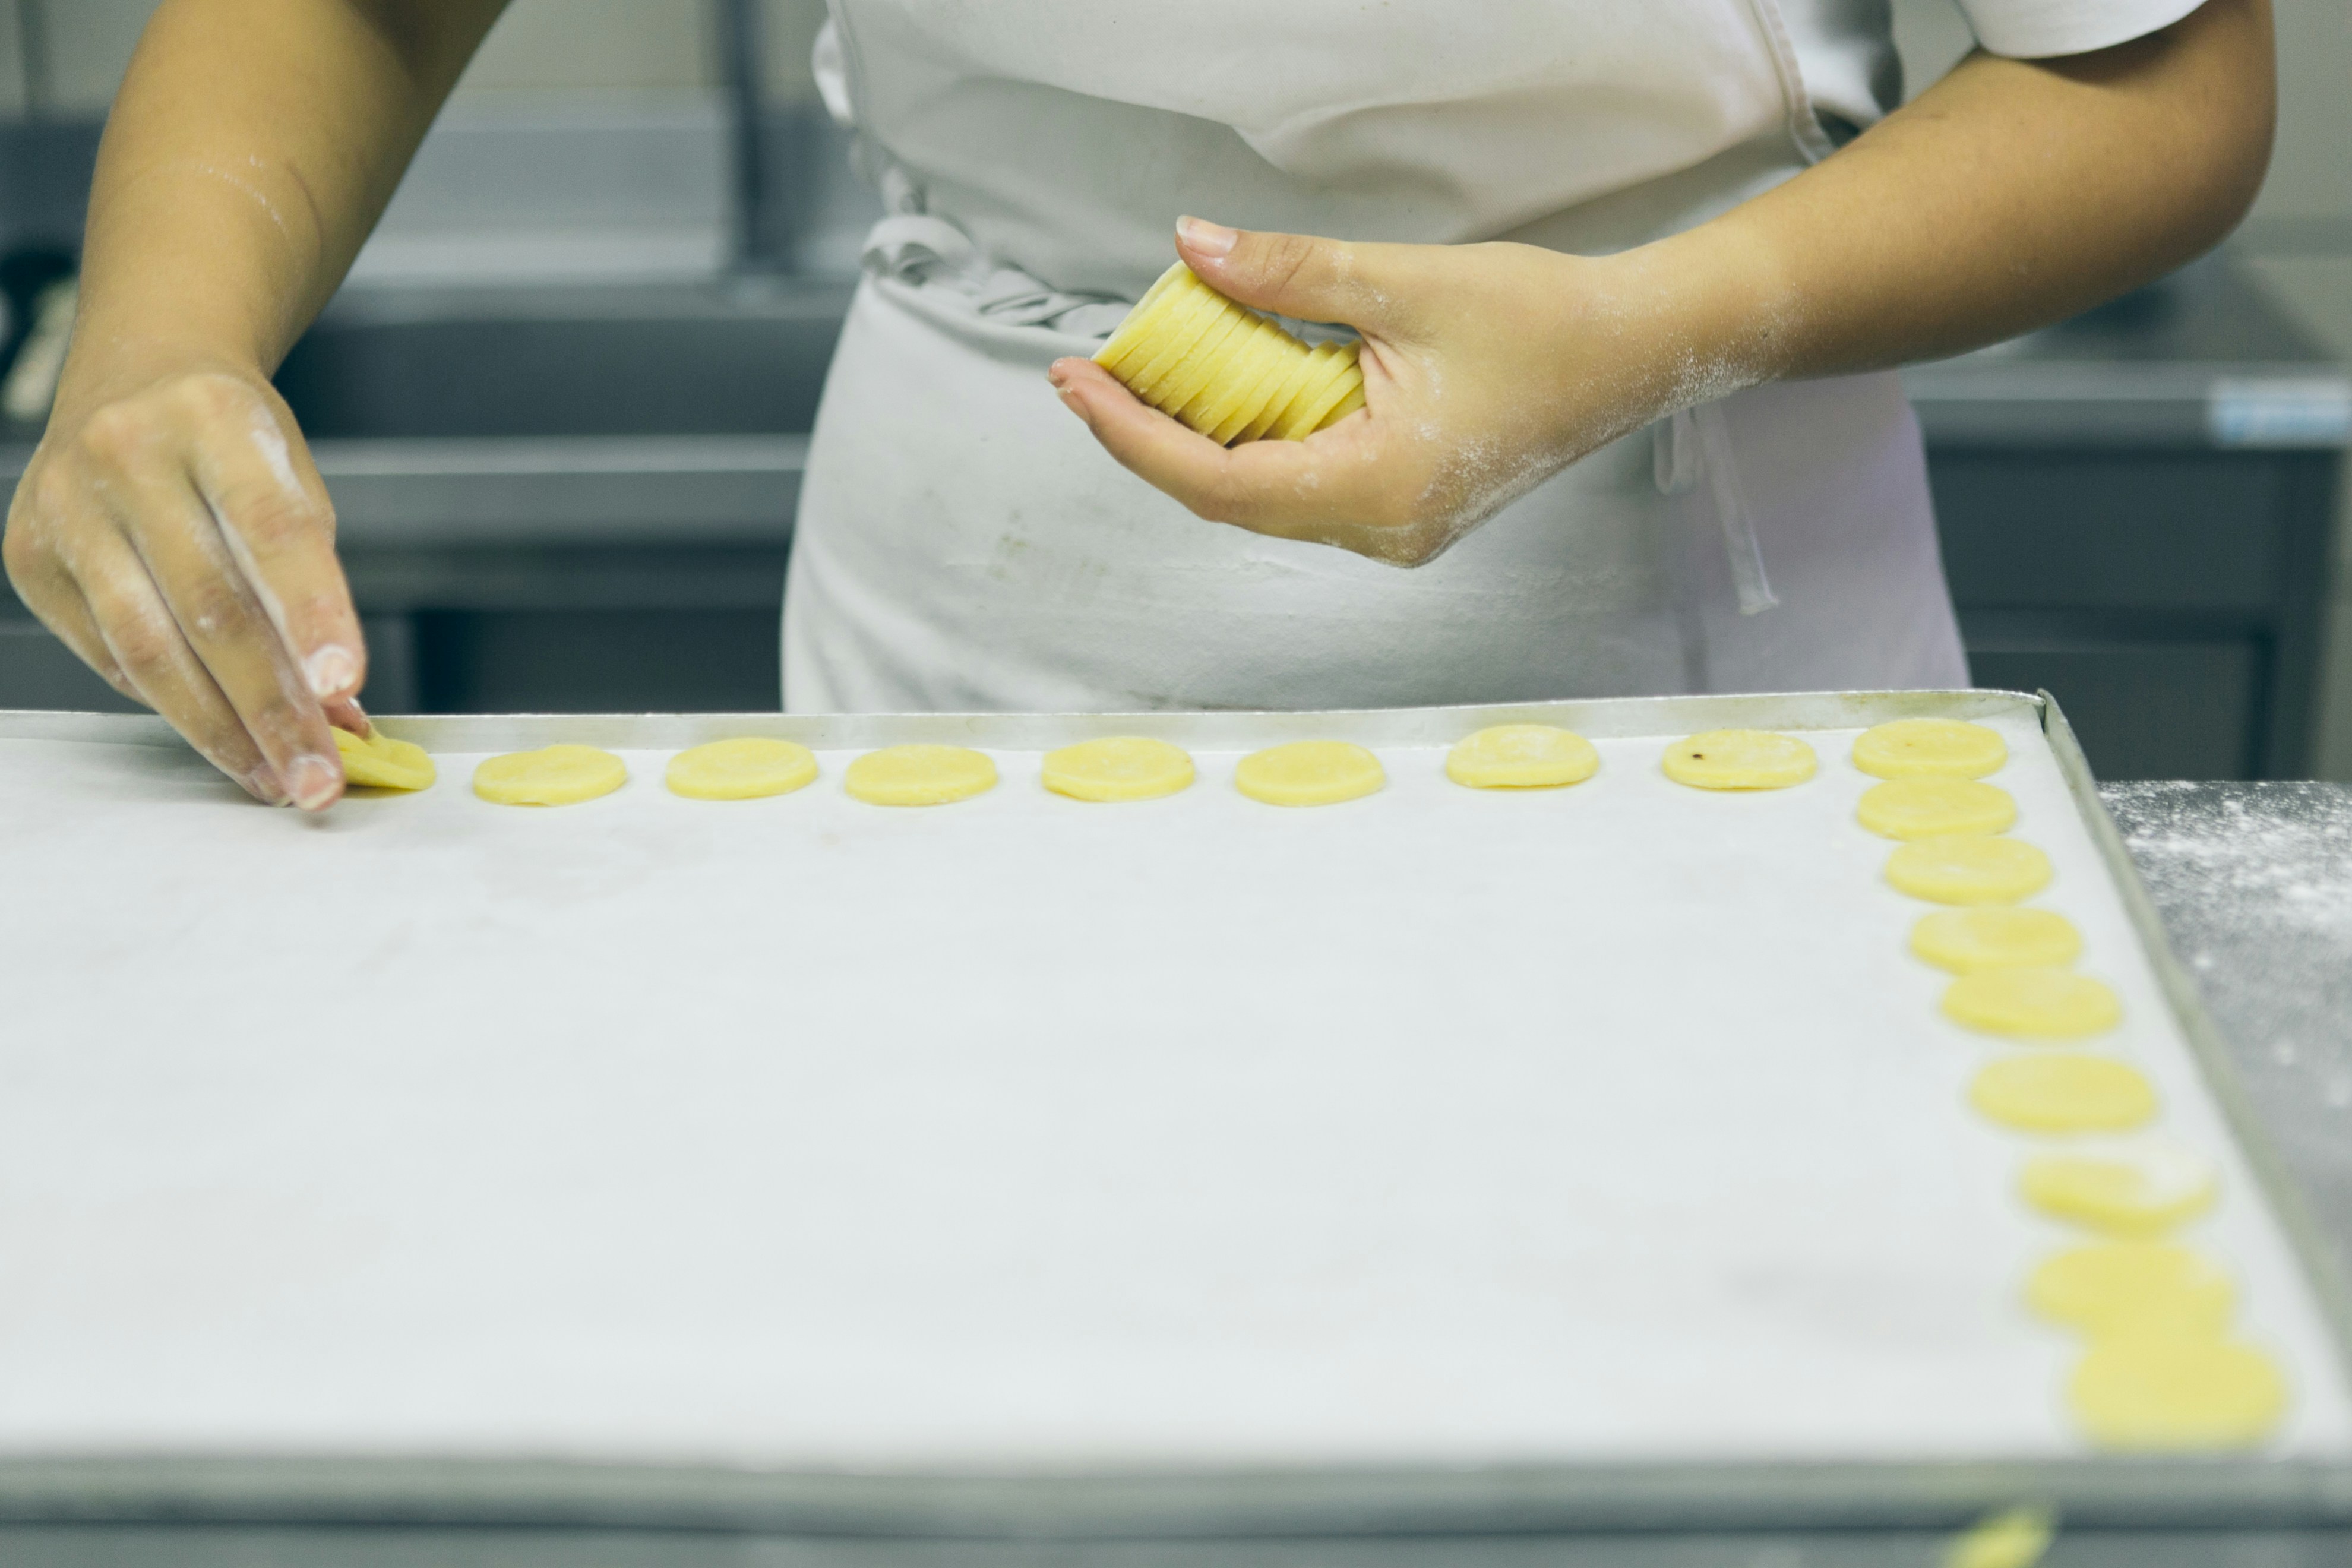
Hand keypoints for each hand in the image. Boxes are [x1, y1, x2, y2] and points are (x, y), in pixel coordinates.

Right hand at [4, 359, 366, 807]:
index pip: (272, 527)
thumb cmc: (231, 438)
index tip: (346, 686)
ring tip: (279, 779)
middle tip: (321, 776)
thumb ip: (314, 585)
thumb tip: (336, 709)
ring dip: (222, 729)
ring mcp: (65, 505)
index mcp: (212, 416)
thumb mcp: (293, 479)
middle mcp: (126, 454)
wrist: (135, 373)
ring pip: (148, 647)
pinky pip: (109, 653)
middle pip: (209, 605)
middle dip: (272, 707)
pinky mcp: (28, 555)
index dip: (312, 612)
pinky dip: (173, 704)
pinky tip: (224, 738)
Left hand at [1047, 217, 1747, 566]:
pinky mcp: (1405, 510)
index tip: (1077, 384)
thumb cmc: (1544, 321)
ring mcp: (1395, 529)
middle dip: (1155, 435)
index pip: (1218, 483)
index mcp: (1377, 488)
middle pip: (1231, 498)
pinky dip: (1259, 438)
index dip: (1134, 436)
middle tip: (1095, 372)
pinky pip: (1305, 484)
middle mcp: (1380, 530)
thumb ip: (1287, 274)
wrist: (1637, 351)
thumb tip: (1191, 248)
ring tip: (1151, 373)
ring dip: (1205, 437)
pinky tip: (1230, 390)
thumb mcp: (1403, 282)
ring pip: (1266, 495)